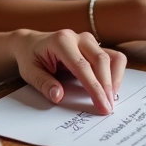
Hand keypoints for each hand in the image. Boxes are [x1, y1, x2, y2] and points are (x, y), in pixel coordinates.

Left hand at [11, 29, 126, 114]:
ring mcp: (88, 40)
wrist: (30, 44)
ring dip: (114, 79)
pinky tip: (109, 88)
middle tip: (108, 108)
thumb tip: (58, 96)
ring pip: (111, 57)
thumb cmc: (30, 58)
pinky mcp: (94, 46)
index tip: (102, 105)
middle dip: (106, 86)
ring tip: (110, 99)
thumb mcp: (30, 72)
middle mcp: (78, 37)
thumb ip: (43, 83)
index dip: (94, 87)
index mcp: (61, 41)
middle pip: (100, 60)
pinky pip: (113, 57)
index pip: (82, 66)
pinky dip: (115, 73)